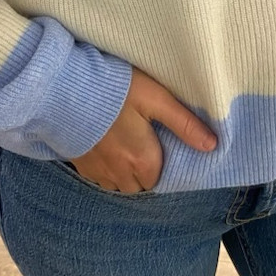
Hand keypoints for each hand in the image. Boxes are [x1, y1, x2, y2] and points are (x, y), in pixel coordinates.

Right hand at [67, 67, 217, 192]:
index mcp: (142, 161)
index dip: (161, 162)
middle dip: (143, 171)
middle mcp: (120, 173)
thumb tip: (212, 145)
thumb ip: (184, 124)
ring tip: (123, 145)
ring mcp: (97, 172)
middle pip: (139, 185)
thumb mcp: (156, 99)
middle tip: (142, 143)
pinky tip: (103, 146)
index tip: (158, 144)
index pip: (159, 178)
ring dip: (124, 173)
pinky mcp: (79, 165)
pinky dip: (104, 168)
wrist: (62, 89)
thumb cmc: (113, 90)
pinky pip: (98, 178)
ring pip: (118, 185)